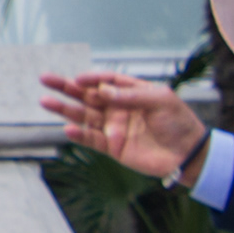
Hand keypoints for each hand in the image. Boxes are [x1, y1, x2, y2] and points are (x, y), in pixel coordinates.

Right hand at [38, 70, 204, 179]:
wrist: (188, 153)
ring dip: (65, 109)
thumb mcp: (160, 99)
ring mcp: (114, 127)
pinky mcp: (113, 147)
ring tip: (45, 101)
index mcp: (131, 93)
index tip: (78, 79)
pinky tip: (68, 128)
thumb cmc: (178, 122)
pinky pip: (91, 139)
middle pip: (88, 95)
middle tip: (45, 79)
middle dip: (66, 87)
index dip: (91, 78)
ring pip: (84, 115)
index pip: (106, 81)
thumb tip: (101, 90)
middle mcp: (118, 108)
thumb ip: (129, 95)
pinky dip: (79, 134)